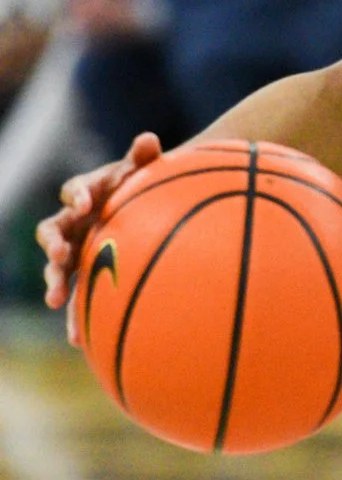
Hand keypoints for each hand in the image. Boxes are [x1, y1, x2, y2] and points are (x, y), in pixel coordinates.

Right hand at [40, 133, 162, 340]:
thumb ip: (145, 157)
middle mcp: (75, 222)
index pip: (75, 190)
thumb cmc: (146, 184)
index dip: (78, 195)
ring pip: (58, 266)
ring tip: (55, 299)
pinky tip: (77, 340)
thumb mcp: (146, 170)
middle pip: (54, 231)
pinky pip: (77, 295)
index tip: (85, 202)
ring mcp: (77, 249)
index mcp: (89, 193)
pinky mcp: (85, 273)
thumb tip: (149, 139)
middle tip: (59, 254)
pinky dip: (75, 316)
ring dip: (55, 281)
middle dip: (52, 244)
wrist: (151, 205)